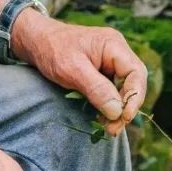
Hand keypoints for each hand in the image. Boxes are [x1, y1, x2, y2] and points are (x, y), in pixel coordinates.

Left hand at [11, 12, 147, 136]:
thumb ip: (96, 89)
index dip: (134, 97)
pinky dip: (108, 106)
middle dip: (125, 107)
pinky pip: (111, 91)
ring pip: (123, 90)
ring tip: (108, 128)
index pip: (136, 73)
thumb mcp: (72, 69)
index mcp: (114, 46)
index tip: (124, 117)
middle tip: (113, 129)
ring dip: (117, 110)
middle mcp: (117, 53)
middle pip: (133, 83)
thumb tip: (117, 111)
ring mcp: (110, 63)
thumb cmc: (52, 49)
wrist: (35, 41)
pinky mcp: (102, 73)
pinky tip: (101, 119)